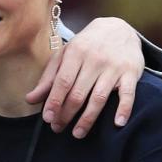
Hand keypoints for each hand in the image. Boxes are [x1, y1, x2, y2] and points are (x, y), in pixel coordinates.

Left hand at [26, 17, 142, 137]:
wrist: (119, 28)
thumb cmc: (86, 45)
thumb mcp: (65, 55)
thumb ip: (48, 78)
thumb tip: (30, 99)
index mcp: (76, 53)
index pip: (63, 81)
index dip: (54, 101)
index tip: (48, 119)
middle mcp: (95, 59)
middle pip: (78, 92)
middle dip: (66, 113)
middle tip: (58, 129)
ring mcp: (114, 67)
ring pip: (99, 97)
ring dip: (88, 118)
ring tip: (78, 133)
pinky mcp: (131, 73)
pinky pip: (128, 94)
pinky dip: (124, 109)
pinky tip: (117, 123)